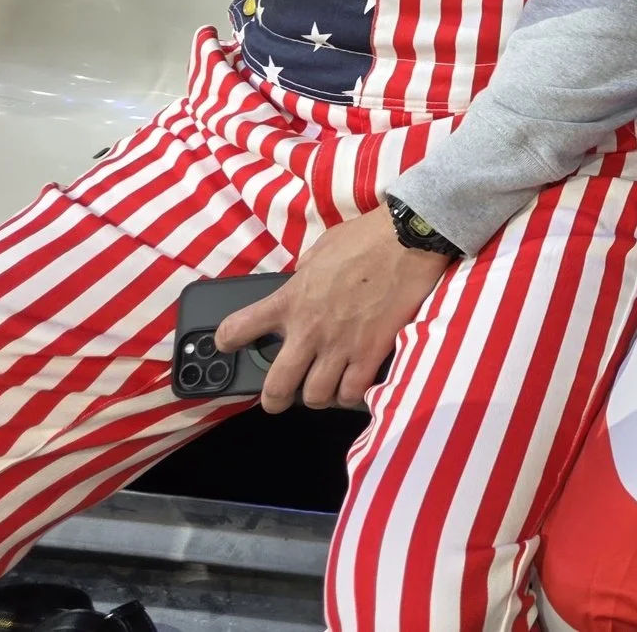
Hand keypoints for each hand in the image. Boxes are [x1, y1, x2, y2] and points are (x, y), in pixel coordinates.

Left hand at [217, 208, 449, 411]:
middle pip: (276, 387)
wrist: (409, 238)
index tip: (231, 344)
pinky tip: (355, 386)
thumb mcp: (322, 249)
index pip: (237, 329)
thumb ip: (306, 273)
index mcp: (290, 300)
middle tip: (281, 397)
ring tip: (327, 389)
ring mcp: (340, 345)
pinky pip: (352, 392)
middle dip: (274, 399)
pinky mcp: (371, 352)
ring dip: (319, 396)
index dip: (227, 341)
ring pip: (316, 396)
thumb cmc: (367, 236)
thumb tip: (306, 280)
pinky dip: (352, 394)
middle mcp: (309, 329)